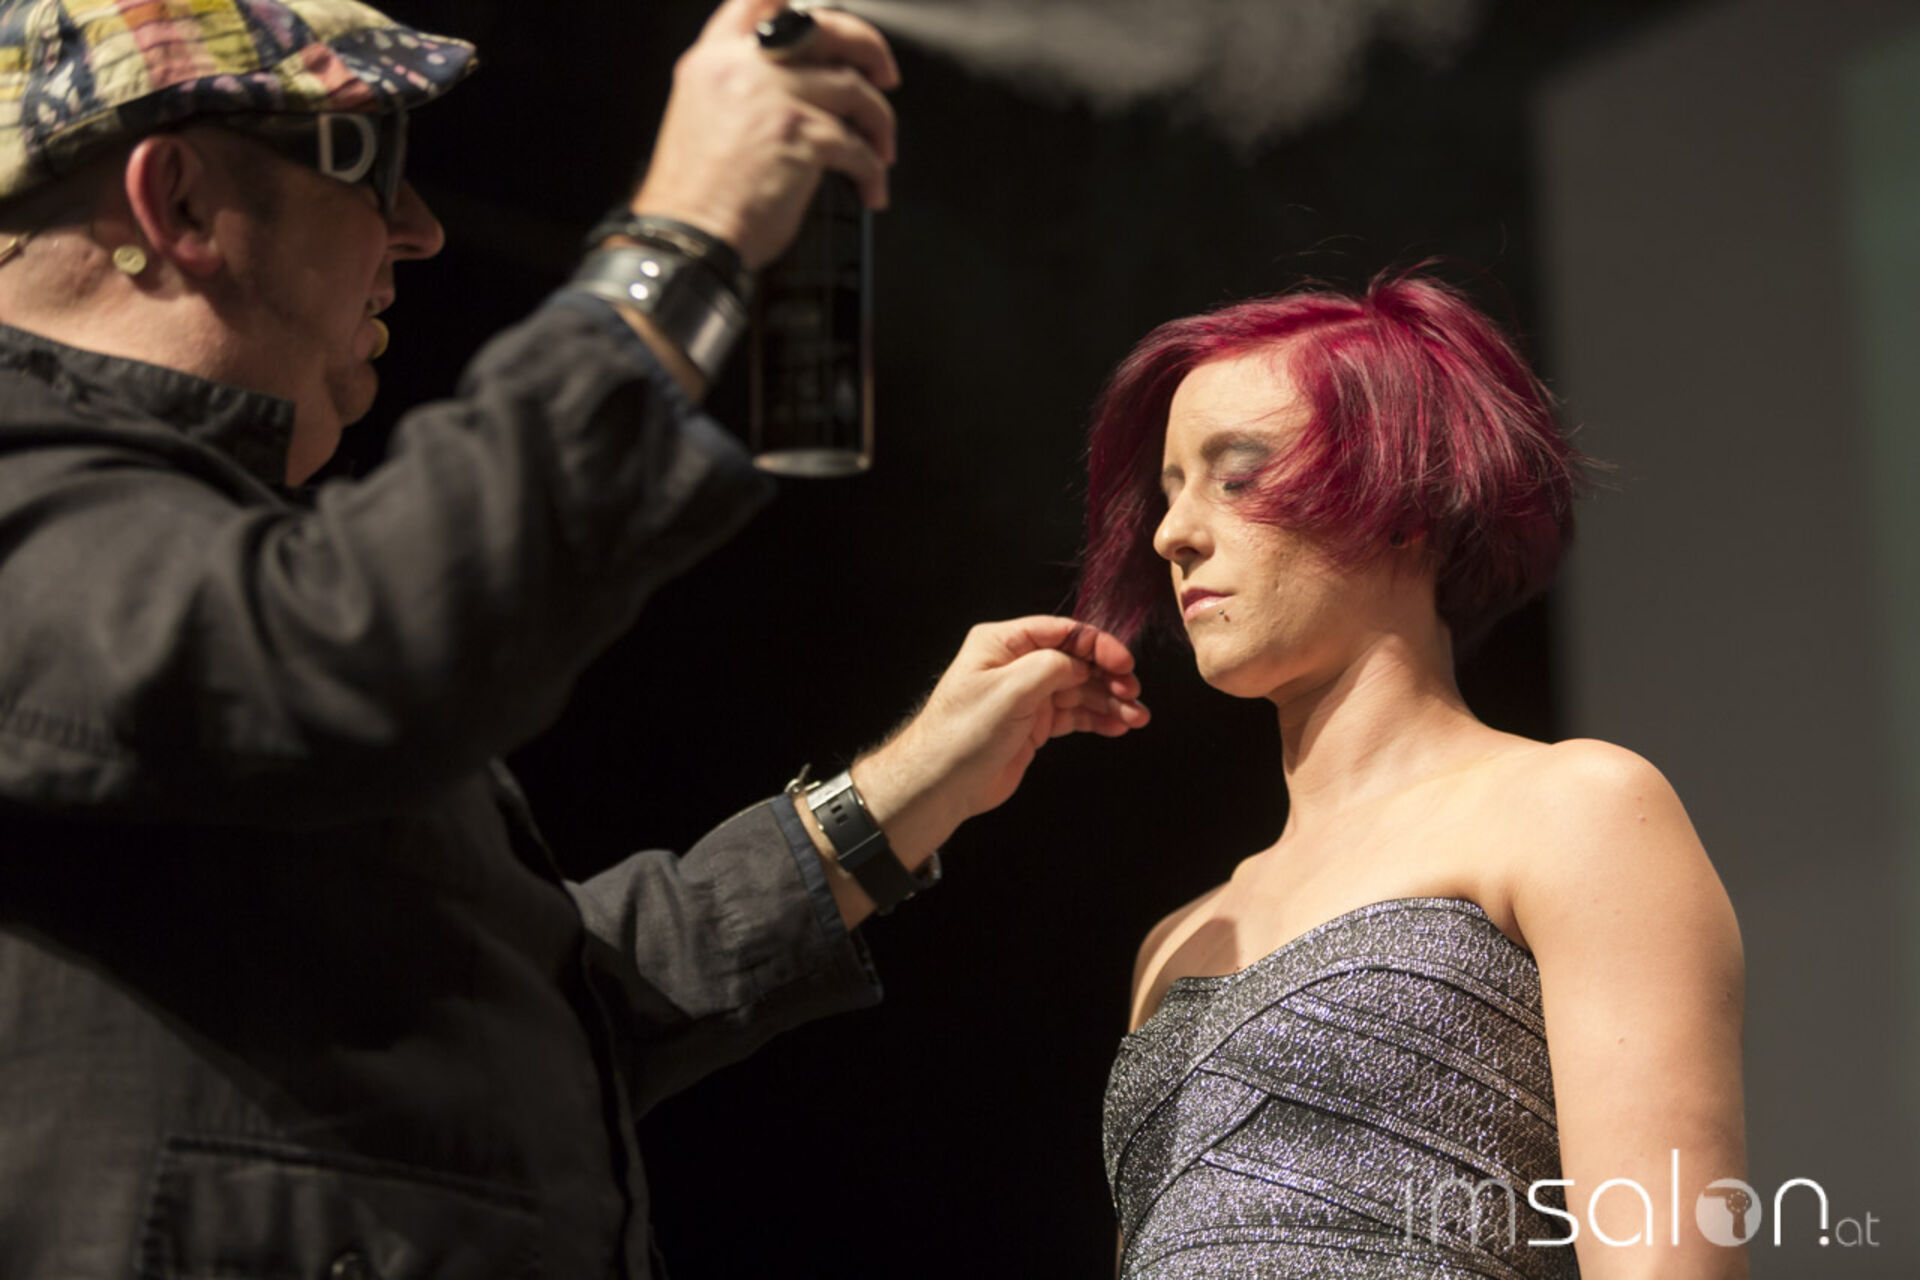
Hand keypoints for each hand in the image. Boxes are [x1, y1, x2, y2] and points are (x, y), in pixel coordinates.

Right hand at [632, 0, 900, 269]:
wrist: (688, 238)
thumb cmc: (695, 197)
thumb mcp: (701, 117)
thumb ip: (741, 89)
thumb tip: (794, 88)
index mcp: (714, 60)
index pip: (762, 2)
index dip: (806, 8)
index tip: (837, 32)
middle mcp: (744, 67)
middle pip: (825, 29)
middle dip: (868, 48)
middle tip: (884, 76)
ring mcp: (773, 96)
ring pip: (853, 88)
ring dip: (879, 123)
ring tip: (881, 151)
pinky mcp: (799, 134)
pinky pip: (857, 145)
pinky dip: (872, 171)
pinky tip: (870, 189)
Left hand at [852, 617, 1149, 863]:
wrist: (941, 785)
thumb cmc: (962, 733)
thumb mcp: (1009, 690)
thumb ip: (1051, 667)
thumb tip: (1083, 664)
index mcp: (1003, 643)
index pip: (1061, 632)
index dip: (1097, 645)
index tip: (1124, 664)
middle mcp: (1016, 664)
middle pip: (1076, 660)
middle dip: (1109, 675)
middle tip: (1133, 694)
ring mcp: (1027, 695)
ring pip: (1080, 690)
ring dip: (1110, 701)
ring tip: (1136, 717)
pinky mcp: (1034, 724)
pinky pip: (1074, 714)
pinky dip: (1098, 719)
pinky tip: (1119, 726)